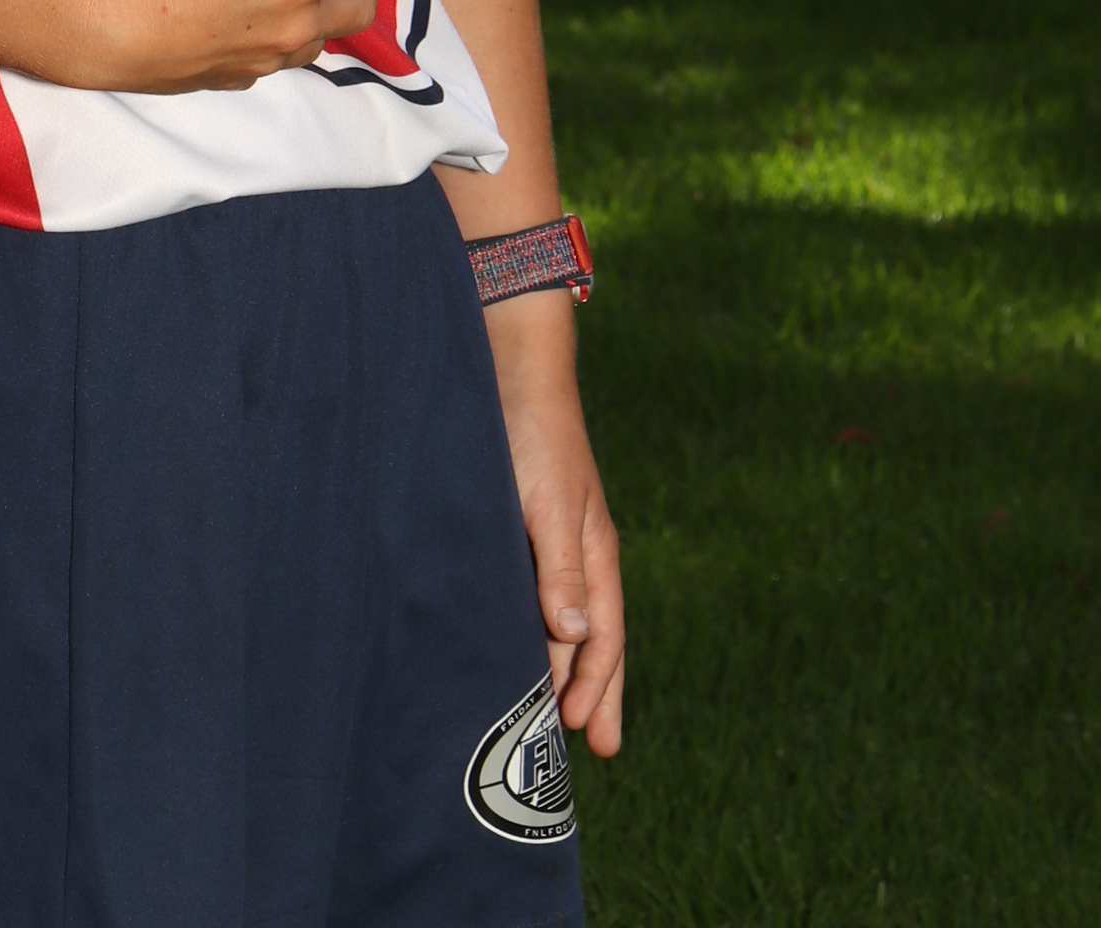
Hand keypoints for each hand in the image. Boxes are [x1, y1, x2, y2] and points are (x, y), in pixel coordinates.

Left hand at [484, 295, 624, 755]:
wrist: (513, 367)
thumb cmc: (533, 433)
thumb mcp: (549, 502)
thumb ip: (561, 567)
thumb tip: (576, 638)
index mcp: (595, 553)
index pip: (603, 637)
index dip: (595, 687)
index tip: (584, 737)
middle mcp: (578, 552)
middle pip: (595, 637)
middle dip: (596, 691)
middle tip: (597, 749)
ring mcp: (552, 539)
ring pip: (566, 619)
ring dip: (566, 666)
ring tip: (563, 712)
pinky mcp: (521, 523)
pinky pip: (536, 592)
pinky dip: (539, 628)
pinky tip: (525, 641)